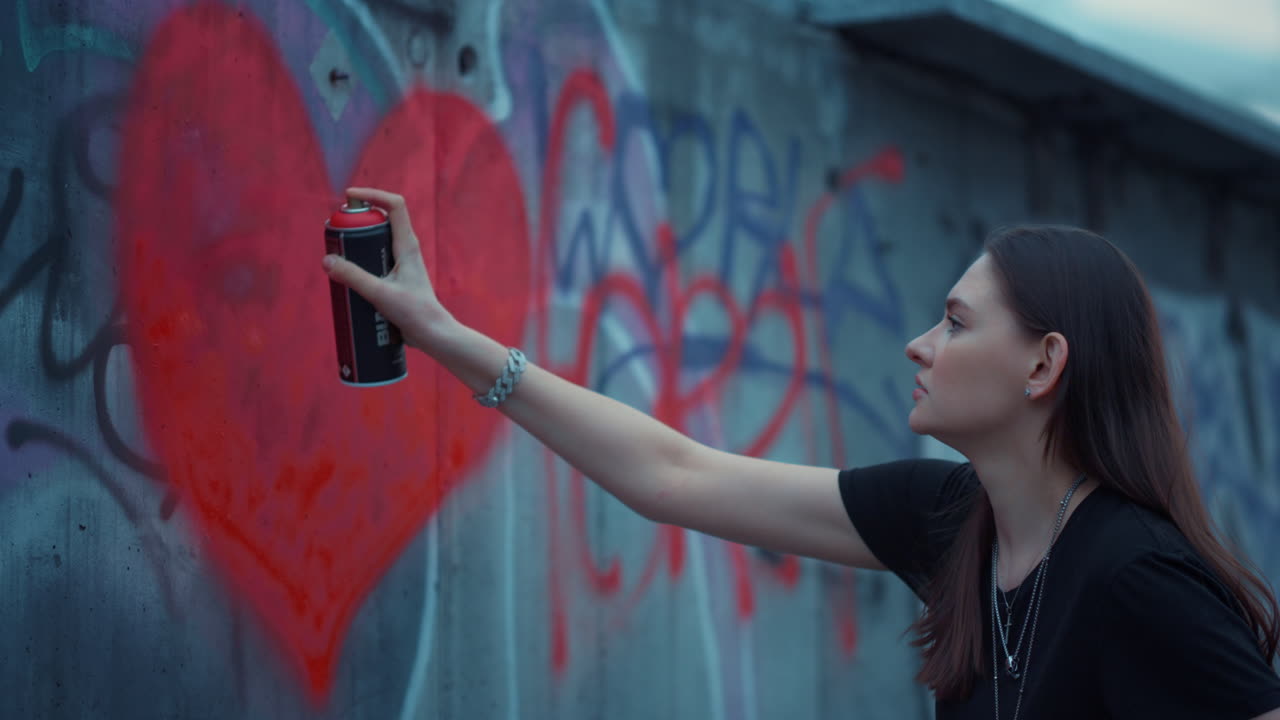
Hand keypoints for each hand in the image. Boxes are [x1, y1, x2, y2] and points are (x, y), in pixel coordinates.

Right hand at [321, 187, 452, 350]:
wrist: (432, 335)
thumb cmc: (415, 313)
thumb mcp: (380, 294)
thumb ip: (354, 277)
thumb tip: (328, 261)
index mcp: (408, 245)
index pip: (395, 205)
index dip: (373, 194)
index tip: (349, 196)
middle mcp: (406, 249)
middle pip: (379, 222)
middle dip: (356, 223)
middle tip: (335, 235)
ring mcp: (401, 263)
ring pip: (375, 243)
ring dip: (355, 246)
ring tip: (337, 258)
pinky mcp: (395, 278)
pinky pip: (374, 262)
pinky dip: (359, 264)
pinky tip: (346, 279)